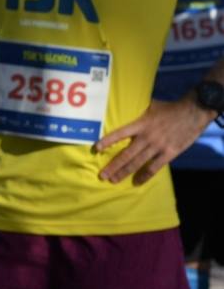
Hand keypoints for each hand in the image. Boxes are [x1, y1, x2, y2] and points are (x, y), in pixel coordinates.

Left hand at [94, 99, 212, 185]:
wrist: (193, 112)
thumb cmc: (170, 108)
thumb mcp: (150, 106)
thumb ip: (137, 112)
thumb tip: (123, 108)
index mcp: (140, 124)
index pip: (119, 134)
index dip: (107, 141)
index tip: (96, 149)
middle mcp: (146, 137)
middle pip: (126, 154)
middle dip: (112, 166)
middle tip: (102, 175)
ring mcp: (158, 146)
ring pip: (137, 163)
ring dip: (124, 172)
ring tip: (113, 180)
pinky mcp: (169, 153)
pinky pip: (154, 168)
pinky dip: (144, 176)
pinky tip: (136, 182)